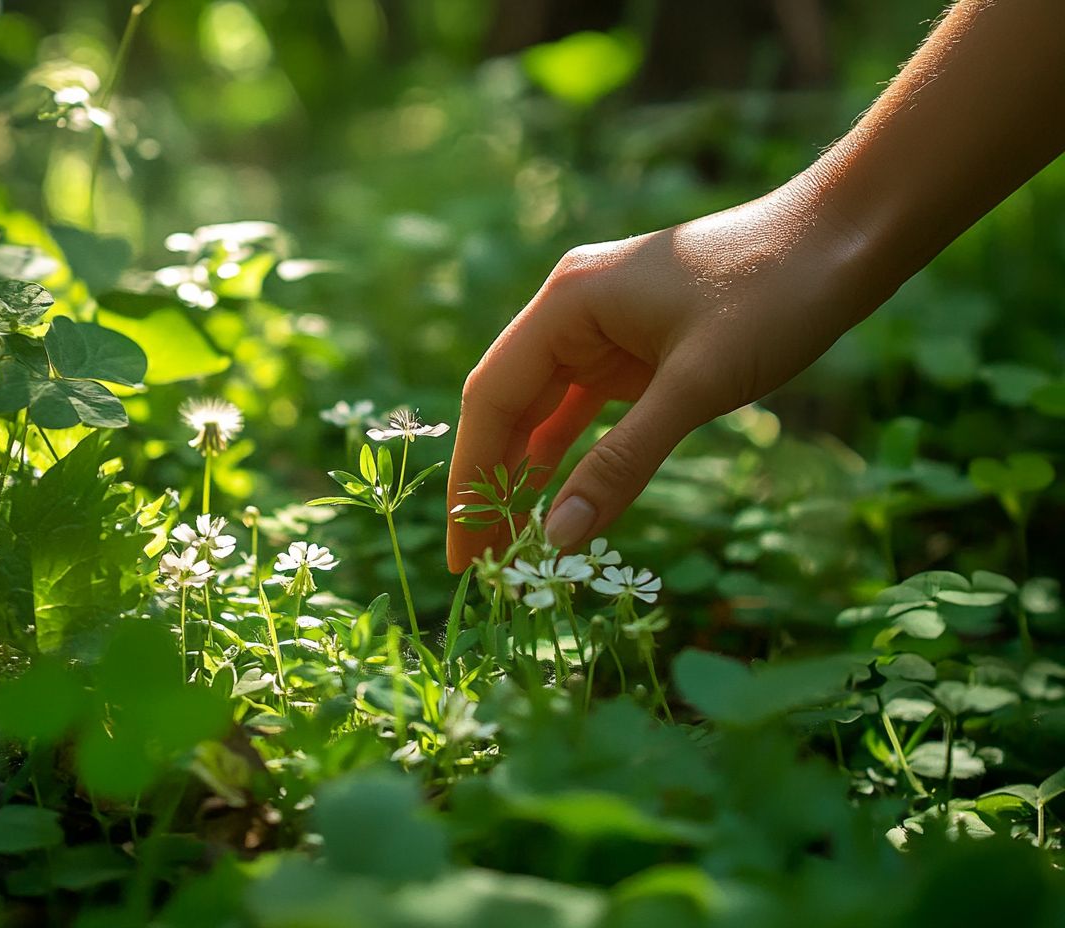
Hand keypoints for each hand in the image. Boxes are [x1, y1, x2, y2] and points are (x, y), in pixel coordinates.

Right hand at [446, 179, 885, 571]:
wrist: (842, 239)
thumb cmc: (773, 297)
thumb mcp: (695, 387)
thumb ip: (622, 462)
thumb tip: (559, 538)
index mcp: (567, 303)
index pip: (492, 399)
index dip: (471, 478)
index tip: (462, 549)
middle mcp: (569, 311)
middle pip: (507, 407)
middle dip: (489, 484)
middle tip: (478, 564)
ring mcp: (599, 328)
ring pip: (540, 410)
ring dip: (522, 472)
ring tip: (507, 542)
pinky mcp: (631, 347)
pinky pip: (579, 406)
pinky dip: (563, 451)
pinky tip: (550, 493)